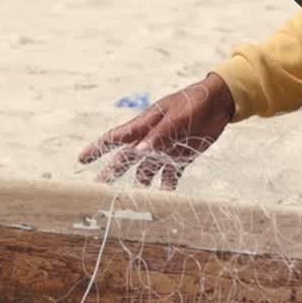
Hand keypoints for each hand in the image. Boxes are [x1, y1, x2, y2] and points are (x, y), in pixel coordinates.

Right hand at [78, 73, 234, 189]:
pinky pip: (169, 176)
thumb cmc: (194, 101)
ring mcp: (165, 149)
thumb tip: (138, 153)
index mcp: (145, 124)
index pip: (116, 137)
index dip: (98, 148)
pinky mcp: (181, 157)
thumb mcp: (176, 116)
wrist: (219, 102)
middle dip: (112, 172)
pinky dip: (166, 188)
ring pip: (145, 170)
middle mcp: (150, 138)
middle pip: (126, 158)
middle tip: (98, 187)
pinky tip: (165, 200)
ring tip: (135, 200)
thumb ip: (158, 135)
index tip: (82, 159)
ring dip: (140, 184)